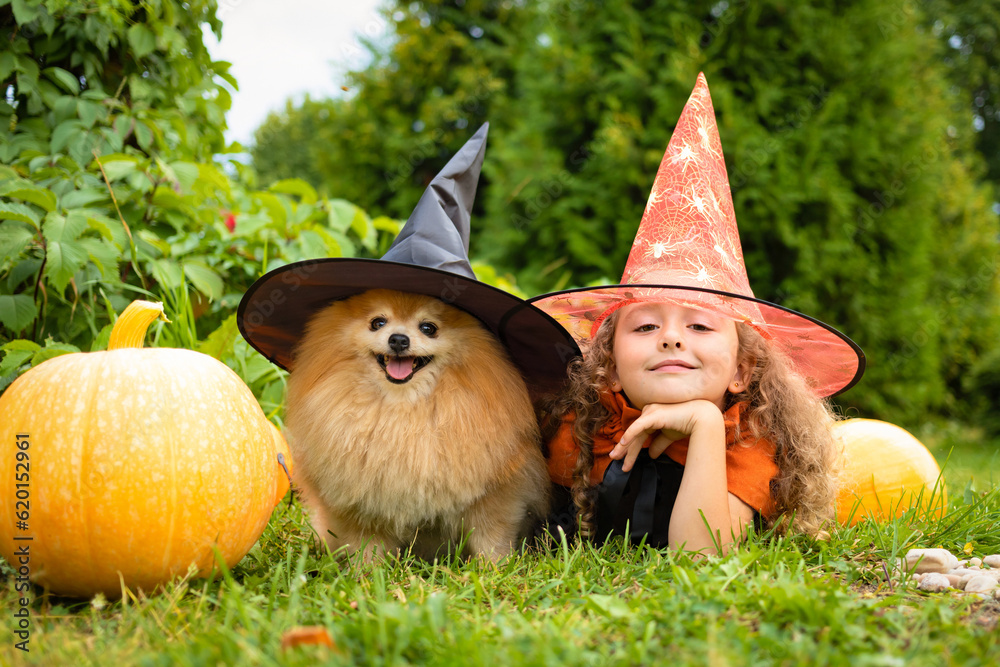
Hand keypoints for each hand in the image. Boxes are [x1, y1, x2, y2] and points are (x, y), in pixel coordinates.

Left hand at [608, 399, 724, 472]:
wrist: (702, 418)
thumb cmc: (687, 424)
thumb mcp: (669, 436)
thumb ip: (659, 444)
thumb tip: (652, 455)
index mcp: (651, 417)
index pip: (639, 435)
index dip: (631, 448)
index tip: (625, 461)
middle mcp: (648, 412)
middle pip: (634, 435)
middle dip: (625, 449)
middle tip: (615, 459)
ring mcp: (650, 412)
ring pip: (634, 432)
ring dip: (625, 447)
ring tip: (617, 458)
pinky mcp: (653, 415)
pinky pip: (638, 427)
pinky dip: (629, 435)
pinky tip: (622, 444)